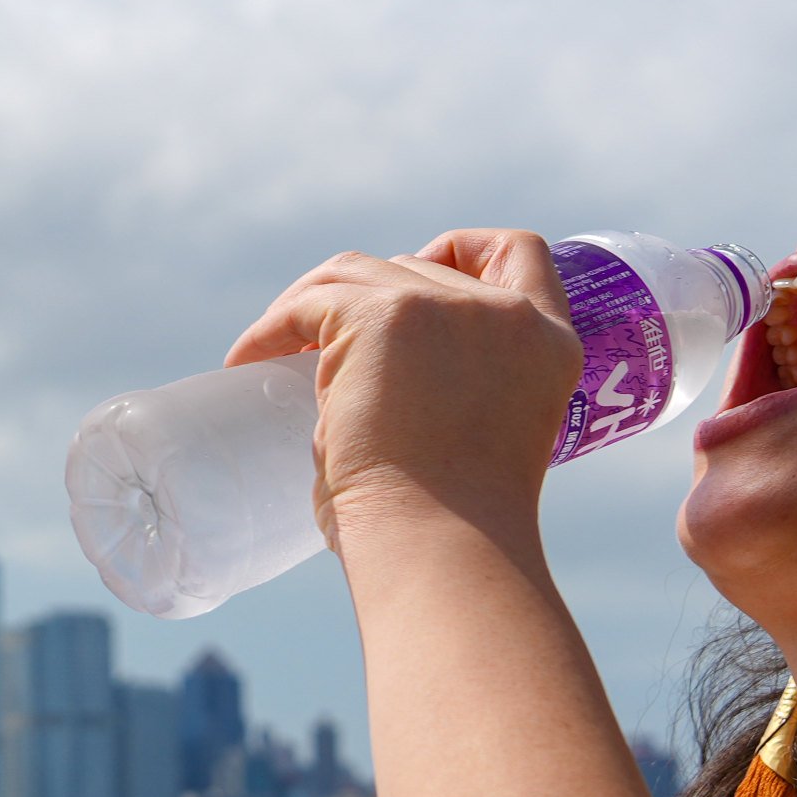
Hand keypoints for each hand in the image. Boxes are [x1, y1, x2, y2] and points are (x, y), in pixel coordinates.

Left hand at [224, 231, 581, 543]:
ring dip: (310, 302)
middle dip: (363, 296)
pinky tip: (248, 361)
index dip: (461, 252)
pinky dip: (269, 329)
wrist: (444, 545)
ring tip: (272, 350)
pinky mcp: (383, 315)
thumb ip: (460, 393)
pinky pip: (308, 303)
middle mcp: (507, 313)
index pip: (518, 252)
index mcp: (548, 342)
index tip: (414, 275)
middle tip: (317, 346)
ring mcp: (445, 307)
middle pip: (417, 266)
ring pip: (357, 272)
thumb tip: (375, 389)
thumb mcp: (484, 438)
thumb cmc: (454, 527)